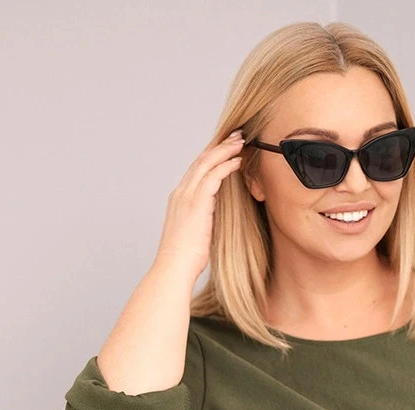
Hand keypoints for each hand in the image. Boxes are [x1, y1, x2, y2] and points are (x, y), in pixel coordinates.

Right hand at [153, 129, 245, 280]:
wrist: (174, 269)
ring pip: (207, 163)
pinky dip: (226, 166)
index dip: (211, 156)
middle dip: (219, 145)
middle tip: (235, 135)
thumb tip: (217, 217)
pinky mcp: (196, 203)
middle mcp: (181, 193)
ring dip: (225, 150)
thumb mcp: (196, 233)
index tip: (225, 147)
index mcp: (179, 199)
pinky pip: (213, 176)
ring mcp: (186, 196)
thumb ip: (205, 219)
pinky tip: (238, 161)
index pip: (196, 170)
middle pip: (201, 160)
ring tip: (240, 141)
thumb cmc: (185, 259)